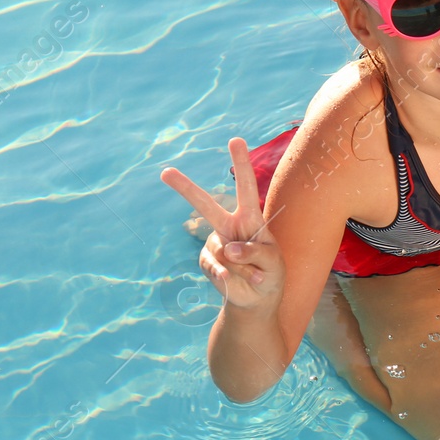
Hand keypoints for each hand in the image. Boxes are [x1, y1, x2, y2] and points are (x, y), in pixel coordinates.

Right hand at [161, 138, 285, 310]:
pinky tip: (236, 282)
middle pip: (206, 205)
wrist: (257, 299)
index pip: (246, 187)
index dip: (241, 164)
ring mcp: (216, 244)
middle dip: (185, 189)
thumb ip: (256, 252)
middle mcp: (230, 227)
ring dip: (243, 267)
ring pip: (222, 250)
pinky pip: (217, 268)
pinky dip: (230, 278)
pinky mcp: (207, 262)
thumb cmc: (270, 274)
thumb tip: (228, 249)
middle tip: (165, 172)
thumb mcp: (273, 263)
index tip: (235, 140)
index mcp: (251, 219)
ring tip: (255, 275)